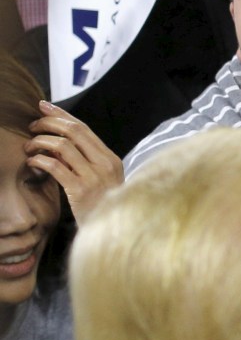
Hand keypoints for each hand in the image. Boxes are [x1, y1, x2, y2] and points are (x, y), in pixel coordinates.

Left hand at [26, 101, 122, 224]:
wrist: (113, 232)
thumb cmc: (102, 206)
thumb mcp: (101, 180)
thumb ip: (84, 161)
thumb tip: (57, 141)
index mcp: (111, 159)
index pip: (84, 128)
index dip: (61, 114)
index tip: (43, 107)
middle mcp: (104, 164)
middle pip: (73, 131)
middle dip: (48, 124)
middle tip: (32, 126)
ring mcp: (93, 177)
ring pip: (62, 146)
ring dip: (40, 142)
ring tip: (29, 147)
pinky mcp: (80, 190)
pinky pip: (54, 166)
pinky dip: (39, 160)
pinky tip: (32, 163)